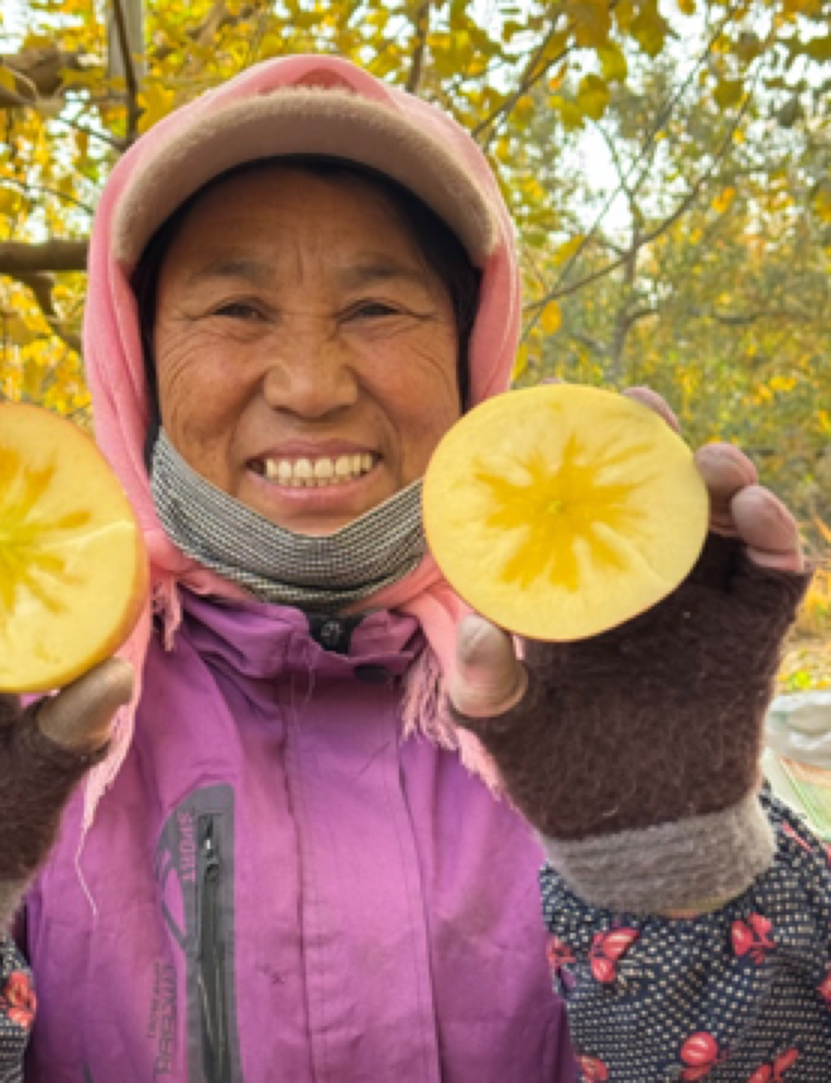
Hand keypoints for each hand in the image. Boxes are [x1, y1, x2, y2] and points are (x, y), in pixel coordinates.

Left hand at [447, 389, 810, 910]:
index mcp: (575, 591)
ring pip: (718, 522)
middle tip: (645, 411)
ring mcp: (696, 608)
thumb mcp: (512, 732)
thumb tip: (478, 631)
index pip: (576, 508)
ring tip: (716, 468)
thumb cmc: (563, 776)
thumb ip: (488, 686)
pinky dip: (776, 539)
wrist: (638, 837)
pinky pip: (772, 578)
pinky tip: (759, 514)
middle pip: (651, 497)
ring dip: (722, 482)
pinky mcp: (747, 639)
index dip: (575, 459)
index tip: (566, 414)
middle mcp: (636, 585)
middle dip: (653, 446)